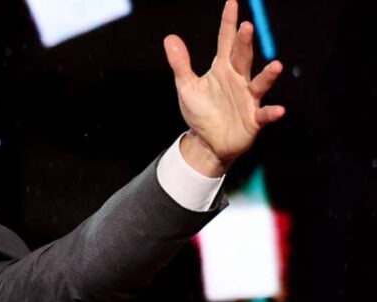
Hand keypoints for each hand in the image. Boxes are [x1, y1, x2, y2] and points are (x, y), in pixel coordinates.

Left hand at [164, 0, 284, 175]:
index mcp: (223, 69)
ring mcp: (248, 98)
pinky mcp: (253, 118)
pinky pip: (264, 114)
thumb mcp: (187, 86)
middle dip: (245, 43)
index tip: (231, 3)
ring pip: (259, 83)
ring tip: (276, 66)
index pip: (226, 41)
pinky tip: (277, 109)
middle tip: (247, 26)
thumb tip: (170, 38)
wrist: (207, 142)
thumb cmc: (201, 111)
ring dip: (268, 75)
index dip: (228, 23)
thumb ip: (180, 63)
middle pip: (243, 58)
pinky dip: (271, 112)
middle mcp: (239, 79)